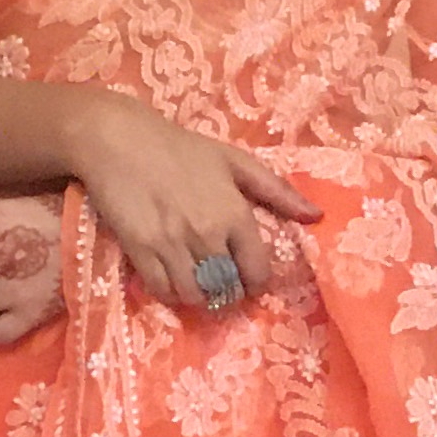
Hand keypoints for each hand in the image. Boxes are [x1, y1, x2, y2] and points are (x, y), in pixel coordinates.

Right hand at [62, 89, 319, 311]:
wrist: (119, 140)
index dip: (256, 282)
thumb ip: (277, 191)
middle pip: (226, 288)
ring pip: (195, 296)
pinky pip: (162, 291)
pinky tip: (174, 280)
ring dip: (201, 297)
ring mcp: (171, 244)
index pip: (257, 272)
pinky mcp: (140, 250)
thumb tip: (316, 216)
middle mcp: (207, 233)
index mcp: (235, 213)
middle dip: (228, 292)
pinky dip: (171, 294)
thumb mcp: (235, 161)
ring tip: (199, 284)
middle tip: (223, 284)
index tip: (249, 278)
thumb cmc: (181, 148)